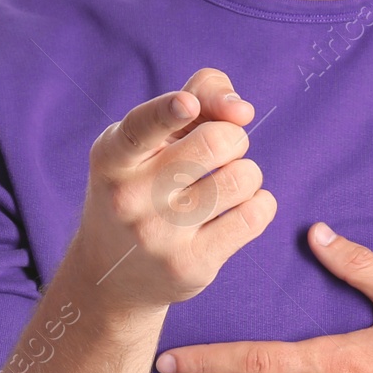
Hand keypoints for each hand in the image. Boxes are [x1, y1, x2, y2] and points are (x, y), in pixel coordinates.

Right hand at [67, 68, 276, 315]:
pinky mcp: (190, 266)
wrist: (112, 275)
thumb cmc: (144, 184)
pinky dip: (260, 204)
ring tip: (227, 183)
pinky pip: (254, 216)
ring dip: (247, 173)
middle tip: (221, 153)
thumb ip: (198, 97)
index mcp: (113, 156)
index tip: (187, 104)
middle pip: (216, 141)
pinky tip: (240, 209)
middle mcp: (129, 196)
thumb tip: (241, 109)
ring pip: (241, 178)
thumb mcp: (152, 138)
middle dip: (233, 138)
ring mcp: (159, 235)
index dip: (169, 111)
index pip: (142, 127)